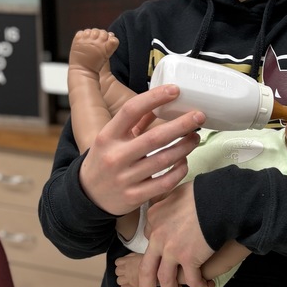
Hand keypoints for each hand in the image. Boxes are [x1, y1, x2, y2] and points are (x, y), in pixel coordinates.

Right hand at [79, 85, 204, 216]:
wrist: (87, 196)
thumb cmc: (104, 160)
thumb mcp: (111, 138)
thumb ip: (134, 122)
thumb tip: (161, 102)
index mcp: (107, 136)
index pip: (131, 111)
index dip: (154, 98)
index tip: (175, 90)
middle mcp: (115, 156)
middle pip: (155, 137)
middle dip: (181, 125)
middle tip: (199, 116)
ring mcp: (125, 178)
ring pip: (164, 160)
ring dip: (185, 147)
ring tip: (195, 137)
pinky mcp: (134, 196)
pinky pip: (165, 182)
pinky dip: (179, 170)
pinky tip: (184, 162)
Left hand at [139, 182, 214, 286]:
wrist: (218, 199)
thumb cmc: (203, 193)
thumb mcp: (176, 191)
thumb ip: (168, 200)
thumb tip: (170, 203)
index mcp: (154, 218)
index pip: (150, 241)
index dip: (158, 252)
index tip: (165, 258)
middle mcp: (157, 236)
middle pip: (146, 269)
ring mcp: (171, 249)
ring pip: (165, 280)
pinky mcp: (188, 259)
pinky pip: (191, 280)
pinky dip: (199, 286)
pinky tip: (206, 286)